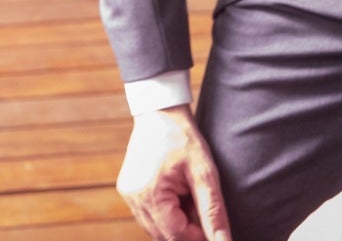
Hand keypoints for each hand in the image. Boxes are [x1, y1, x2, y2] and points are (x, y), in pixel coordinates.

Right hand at [116, 105, 232, 240]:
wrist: (160, 112)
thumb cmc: (183, 139)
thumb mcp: (205, 175)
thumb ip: (213, 213)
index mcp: (149, 194)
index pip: (176, 236)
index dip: (200, 237)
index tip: (214, 225)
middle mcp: (132, 198)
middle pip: (164, 236)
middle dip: (188, 230)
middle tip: (201, 206)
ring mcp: (127, 194)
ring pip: (156, 228)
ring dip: (177, 224)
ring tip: (189, 197)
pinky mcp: (128, 190)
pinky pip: (149, 216)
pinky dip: (166, 214)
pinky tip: (178, 195)